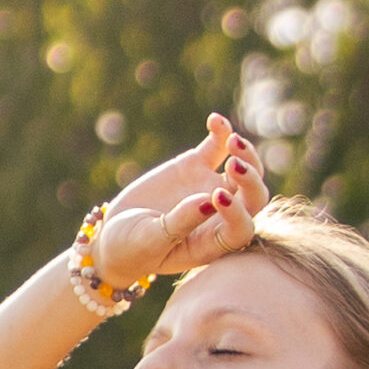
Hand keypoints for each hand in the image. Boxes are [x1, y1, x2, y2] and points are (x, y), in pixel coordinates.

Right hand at [93, 113, 271, 289]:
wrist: (115, 233)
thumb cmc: (134, 248)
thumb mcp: (152, 240)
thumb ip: (181, 223)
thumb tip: (209, 201)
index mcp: (213, 242)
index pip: (241, 228)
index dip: (237, 212)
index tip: (217, 196)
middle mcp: (220, 215)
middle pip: (253, 197)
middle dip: (251, 179)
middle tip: (233, 164)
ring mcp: (212, 188)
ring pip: (244, 169)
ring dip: (245, 153)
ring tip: (231, 140)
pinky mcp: (197, 166)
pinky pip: (218, 146)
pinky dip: (221, 132)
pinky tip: (215, 120)